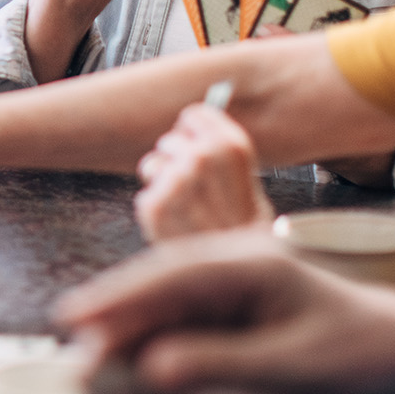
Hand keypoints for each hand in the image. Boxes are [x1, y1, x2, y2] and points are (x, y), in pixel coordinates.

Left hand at [134, 104, 273, 240]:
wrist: (241, 278)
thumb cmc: (245, 230)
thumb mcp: (248, 182)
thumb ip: (219, 151)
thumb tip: (191, 125)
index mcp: (230, 146)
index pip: (194, 114)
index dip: (195, 133)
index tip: (201, 149)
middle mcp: (201, 157)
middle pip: (170, 140)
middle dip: (178, 161)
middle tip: (198, 192)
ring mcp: (176, 181)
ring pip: (153, 164)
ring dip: (164, 183)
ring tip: (189, 210)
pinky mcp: (155, 206)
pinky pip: (146, 195)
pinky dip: (158, 210)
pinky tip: (179, 226)